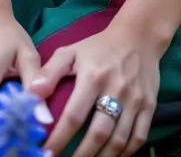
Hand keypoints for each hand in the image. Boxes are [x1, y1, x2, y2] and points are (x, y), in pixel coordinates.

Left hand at [30, 26, 161, 156]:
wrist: (139, 36)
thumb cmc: (99, 47)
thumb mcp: (71, 51)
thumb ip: (50, 72)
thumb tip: (31, 94)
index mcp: (93, 76)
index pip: (74, 115)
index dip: (59, 138)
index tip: (46, 153)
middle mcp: (116, 89)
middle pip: (98, 133)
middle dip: (81, 155)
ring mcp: (135, 99)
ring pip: (119, 140)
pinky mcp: (149, 105)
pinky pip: (139, 137)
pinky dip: (125, 153)